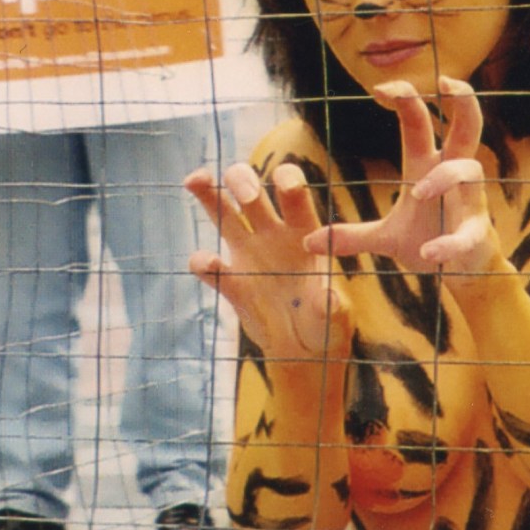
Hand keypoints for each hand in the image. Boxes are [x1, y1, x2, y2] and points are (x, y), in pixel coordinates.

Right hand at [187, 161, 351, 360]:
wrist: (304, 350)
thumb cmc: (326, 324)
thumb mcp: (335, 317)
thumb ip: (332, 305)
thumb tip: (327, 295)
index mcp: (303, 232)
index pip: (293, 193)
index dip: (288, 180)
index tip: (285, 187)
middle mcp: (272, 235)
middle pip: (250, 191)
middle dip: (243, 181)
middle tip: (247, 195)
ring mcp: (247, 255)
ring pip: (221, 214)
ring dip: (207, 194)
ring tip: (194, 179)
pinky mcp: (230, 283)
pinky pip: (208, 267)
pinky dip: (202, 263)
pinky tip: (207, 264)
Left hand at [312, 79, 499, 273]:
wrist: (459, 275)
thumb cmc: (427, 241)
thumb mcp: (384, 238)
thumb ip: (352, 236)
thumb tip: (308, 242)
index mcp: (428, 168)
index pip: (420, 123)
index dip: (405, 100)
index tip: (379, 89)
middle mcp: (453, 176)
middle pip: (467, 127)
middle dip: (462, 101)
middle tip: (446, 81)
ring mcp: (469, 202)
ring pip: (469, 170)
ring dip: (445, 176)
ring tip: (418, 192)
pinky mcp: (477, 234)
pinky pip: (466, 233)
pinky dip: (449, 242)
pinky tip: (430, 253)